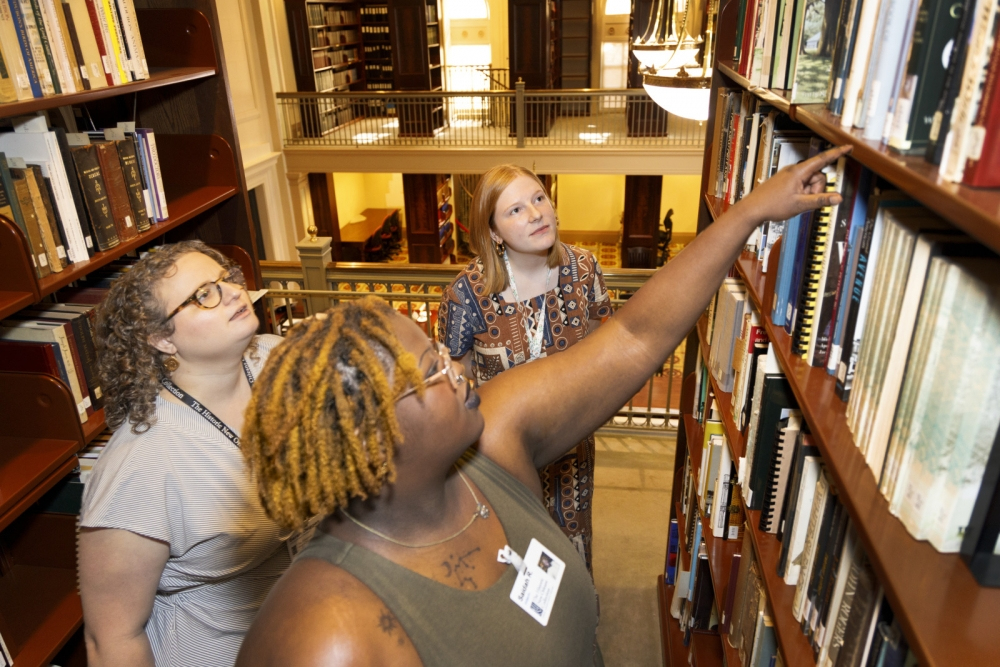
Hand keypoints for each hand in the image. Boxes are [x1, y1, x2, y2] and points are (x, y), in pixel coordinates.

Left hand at [738, 144, 852, 223]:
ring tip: (795, 201)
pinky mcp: (785, 181)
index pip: (823, 159)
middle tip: (804, 199)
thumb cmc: (772, 205)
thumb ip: (820, 201)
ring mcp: (788, 175)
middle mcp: (794, 170)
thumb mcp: (800, 205)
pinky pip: (800, 185)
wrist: (752, 209)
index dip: (837, 153)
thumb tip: (837, 198)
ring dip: (808, 193)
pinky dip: (801, 193)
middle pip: (817, 176)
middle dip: (816, 189)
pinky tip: (790, 201)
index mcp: (798, 171)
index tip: (849, 147)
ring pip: (809, 182)